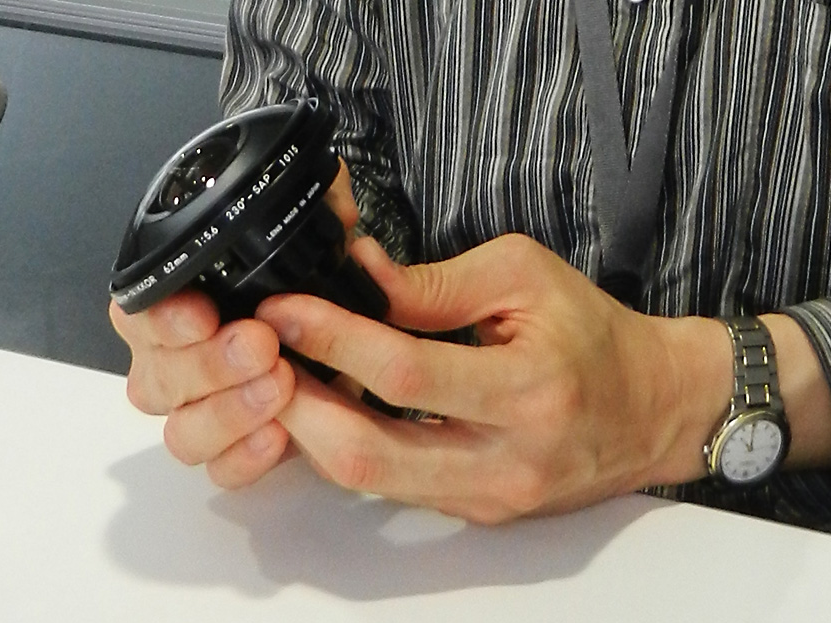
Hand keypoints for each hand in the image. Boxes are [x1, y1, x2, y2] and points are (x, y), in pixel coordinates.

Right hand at [109, 158, 359, 487]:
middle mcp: (174, 364)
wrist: (338, 344)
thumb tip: (335, 199)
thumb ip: (320, 209)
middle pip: (156, 377)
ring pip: (181, 432)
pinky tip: (281, 437)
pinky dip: (244, 458)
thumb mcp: (318, 237)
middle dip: (207, 363)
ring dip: (226, 412)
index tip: (204, 312)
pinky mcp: (233, 452)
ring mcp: (200, 413)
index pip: (139, 311)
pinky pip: (218, 472)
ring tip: (280, 387)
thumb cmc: (309, 290)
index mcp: (176, 308)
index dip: (163, 315)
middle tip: (261, 345)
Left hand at [256, 234, 734, 523]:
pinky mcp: (477, 511)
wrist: (652, 408)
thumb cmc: (595, 336)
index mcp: (528, 391)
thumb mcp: (524, 277)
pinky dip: (349, 446)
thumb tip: (358, 276)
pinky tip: (327, 407)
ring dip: (311, 430)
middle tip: (256, 358)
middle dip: (295, 405)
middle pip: (367, 454)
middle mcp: (506, 460)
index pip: (402, 372)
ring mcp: (488, 498)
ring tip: (280, 378)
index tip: (282, 309)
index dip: (331, 338)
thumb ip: (434, 285)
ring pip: (370, 480)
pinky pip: (393, 484)